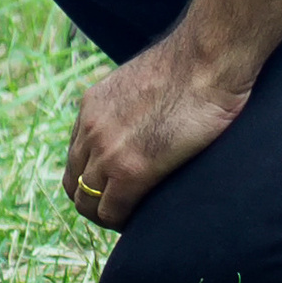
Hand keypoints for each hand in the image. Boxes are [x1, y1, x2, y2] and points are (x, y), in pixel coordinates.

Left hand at [60, 33, 250, 231]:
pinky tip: (144, 220)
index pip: (75, 156)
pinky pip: (112, 212)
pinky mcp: (130, 170)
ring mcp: (106, 150)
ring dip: (107, 216)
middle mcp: (90, 128)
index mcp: (91, 105)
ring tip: (134, 219)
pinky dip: (123, 223)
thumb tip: (142, 123)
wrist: (208, 59)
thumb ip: (130, 105)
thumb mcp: (143, 81)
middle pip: (74, 183)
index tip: (115, 188)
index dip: (92, 178)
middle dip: (94, 201)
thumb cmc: (192, 67)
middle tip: (124, 210)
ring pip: (87, 202)